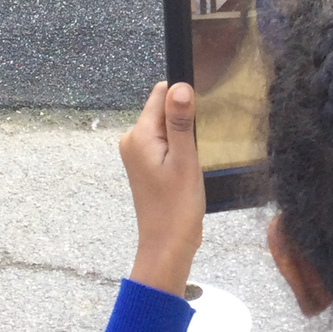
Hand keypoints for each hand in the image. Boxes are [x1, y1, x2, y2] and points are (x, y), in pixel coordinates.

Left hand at [119, 81, 204, 298]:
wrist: (167, 245)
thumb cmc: (177, 207)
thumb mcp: (185, 160)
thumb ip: (180, 121)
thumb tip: (180, 86)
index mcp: (139, 134)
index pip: (161, 94)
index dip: (183, 99)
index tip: (200, 117)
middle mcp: (132, 139)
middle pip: (163, 108)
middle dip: (184, 119)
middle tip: (197, 146)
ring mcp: (136, 153)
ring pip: (165, 126)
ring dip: (182, 135)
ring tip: (192, 160)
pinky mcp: (144, 164)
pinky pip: (163, 142)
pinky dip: (178, 148)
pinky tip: (186, 167)